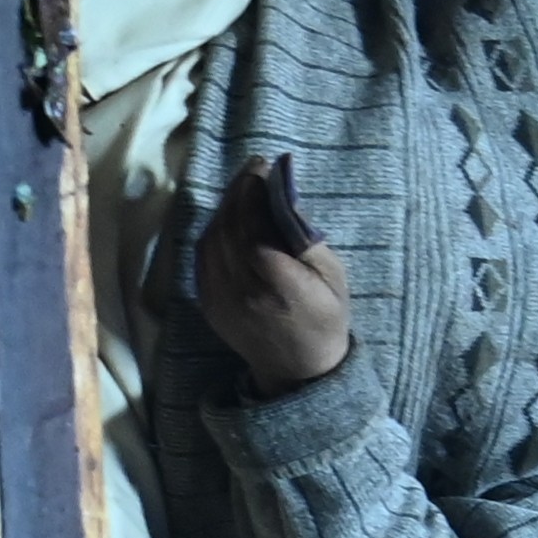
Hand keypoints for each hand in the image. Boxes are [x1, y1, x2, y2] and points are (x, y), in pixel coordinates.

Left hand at [194, 155, 355, 393]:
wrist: (297, 370)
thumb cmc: (324, 318)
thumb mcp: (333, 277)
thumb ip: (306, 237)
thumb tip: (284, 195)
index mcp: (277, 285)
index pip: (253, 225)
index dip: (254, 192)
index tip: (264, 166)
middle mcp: (241, 290)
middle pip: (228, 227)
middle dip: (239, 191)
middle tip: (254, 168)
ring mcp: (219, 298)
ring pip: (211, 238)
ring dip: (225, 208)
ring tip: (244, 189)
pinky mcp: (207, 302)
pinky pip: (203, 256)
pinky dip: (215, 230)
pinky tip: (231, 218)